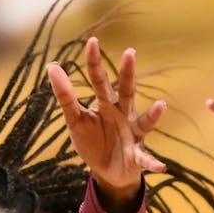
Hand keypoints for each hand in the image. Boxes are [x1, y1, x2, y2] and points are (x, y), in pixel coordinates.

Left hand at [47, 37, 164, 212]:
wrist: (108, 171)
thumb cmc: (93, 141)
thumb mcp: (75, 120)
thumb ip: (66, 97)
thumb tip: (52, 66)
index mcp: (106, 104)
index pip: (100, 80)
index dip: (95, 62)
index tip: (92, 41)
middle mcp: (123, 115)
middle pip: (126, 92)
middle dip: (127, 74)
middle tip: (130, 52)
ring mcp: (133, 134)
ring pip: (144, 122)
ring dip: (153, 115)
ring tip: (161, 106)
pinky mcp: (137, 156)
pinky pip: (146, 158)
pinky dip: (153, 162)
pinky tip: (161, 167)